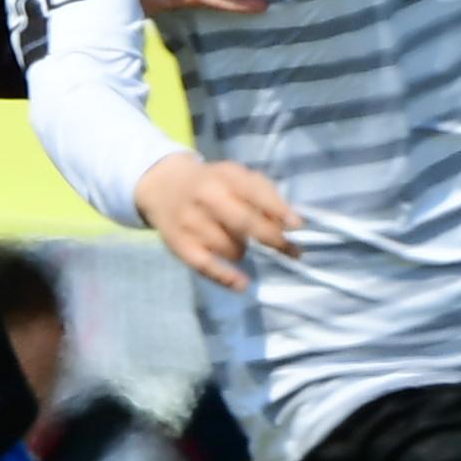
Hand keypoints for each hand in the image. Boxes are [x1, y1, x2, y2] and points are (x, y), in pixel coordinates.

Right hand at [138, 150, 301, 293]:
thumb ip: (263, 193)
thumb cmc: (211, 182)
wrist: (163, 185)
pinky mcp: (180, 245)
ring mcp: (191, 222)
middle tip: (291, 251)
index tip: (297, 226)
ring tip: (238, 242)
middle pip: (244, 223)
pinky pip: (205, 266)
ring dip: (243, 250)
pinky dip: (225, 278)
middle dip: (271, 238)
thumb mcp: (235, 176)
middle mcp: (206, 198)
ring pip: (231, 248)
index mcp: (224, 177)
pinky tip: (242, 284)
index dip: (278, 210)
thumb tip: (290, 222)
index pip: (255, 193)